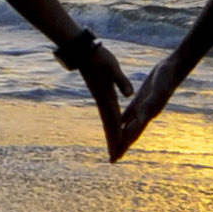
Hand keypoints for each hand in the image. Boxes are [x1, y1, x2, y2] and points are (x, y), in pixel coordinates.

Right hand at [73, 35, 134, 158]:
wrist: (83, 52)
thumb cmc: (99, 58)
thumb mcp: (113, 68)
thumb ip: (121, 81)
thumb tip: (129, 93)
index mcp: (106, 98)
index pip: (114, 121)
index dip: (117, 136)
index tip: (118, 150)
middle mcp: (103, 102)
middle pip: (109, 126)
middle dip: (113, 143)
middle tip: (114, 160)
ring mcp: (101, 99)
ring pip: (108, 122)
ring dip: (111, 137)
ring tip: (114, 150)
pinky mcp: (101, 95)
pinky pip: (108, 114)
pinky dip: (111, 124)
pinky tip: (114, 129)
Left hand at [113, 56, 180, 156]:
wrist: (173, 68)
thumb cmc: (167, 78)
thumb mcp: (159, 91)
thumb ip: (151, 104)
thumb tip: (142, 119)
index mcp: (148, 114)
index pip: (133, 134)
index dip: (124, 146)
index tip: (116, 157)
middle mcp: (145, 114)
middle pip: (130, 134)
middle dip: (121, 147)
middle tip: (112, 160)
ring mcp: (143, 107)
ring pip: (128, 125)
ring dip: (121, 136)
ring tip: (114, 147)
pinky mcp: (140, 99)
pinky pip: (129, 113)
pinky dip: (122, 120)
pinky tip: (116, 125)